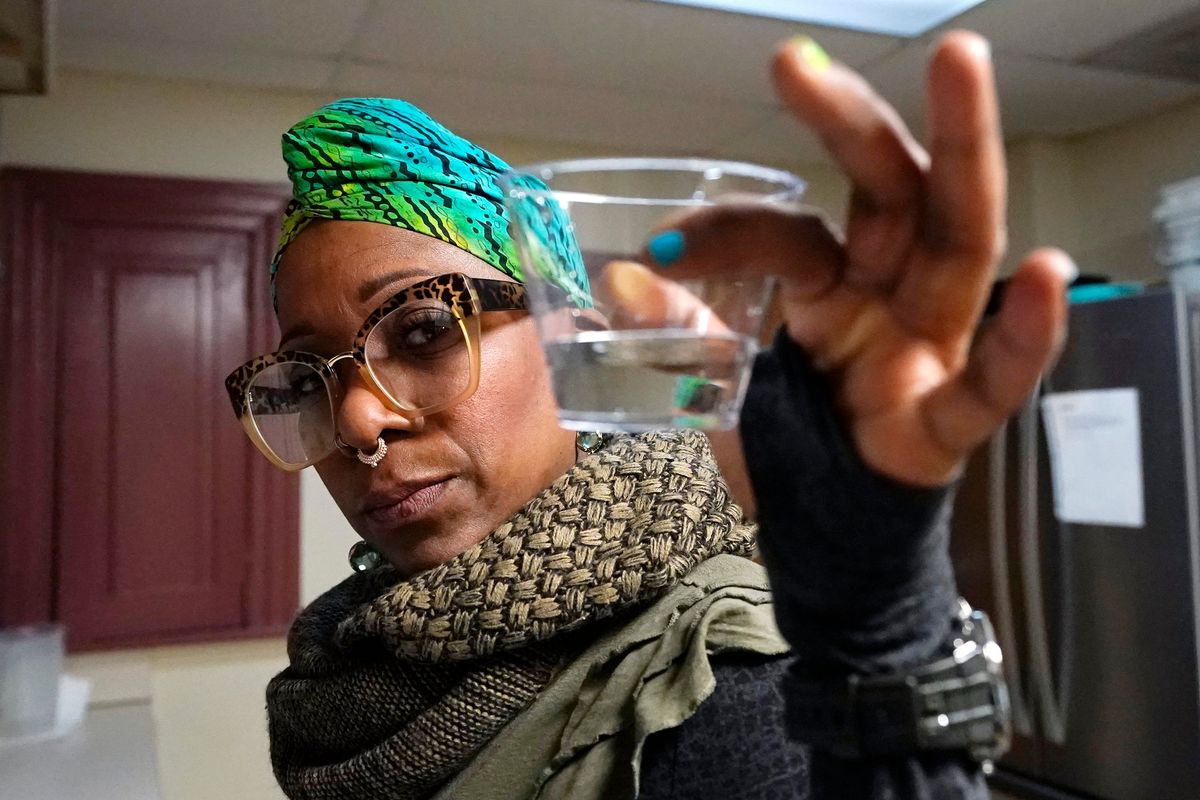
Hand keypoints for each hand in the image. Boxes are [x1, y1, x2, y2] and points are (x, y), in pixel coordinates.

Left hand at [646, 31, 1071, 488]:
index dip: (731, 227)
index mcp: (834, 285)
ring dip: (961, 157)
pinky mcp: (947, 422)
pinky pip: (990, 381)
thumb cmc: (789, 445)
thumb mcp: (726, 382)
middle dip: (853, 121)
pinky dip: (1022, 337)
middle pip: (890, 192)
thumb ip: (686, 332)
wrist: (825, 538)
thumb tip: (619, 279)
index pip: (794, 232)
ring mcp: (928, 348)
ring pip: (957, 241)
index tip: (659, 246)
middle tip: (796, 63)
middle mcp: (890, 296)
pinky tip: (1044, 276)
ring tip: (960, 66)